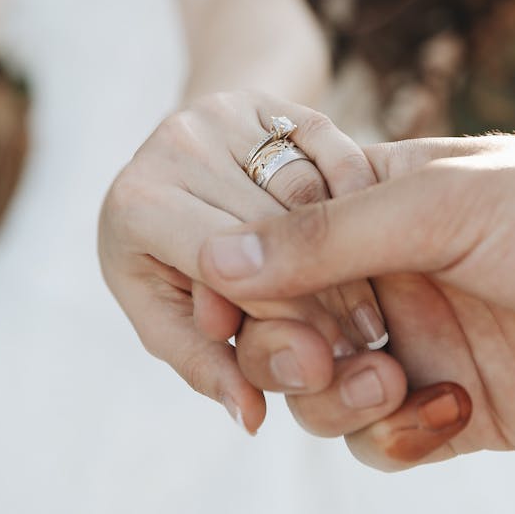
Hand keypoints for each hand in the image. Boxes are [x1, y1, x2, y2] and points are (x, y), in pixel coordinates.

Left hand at [98, 90, 400, 433]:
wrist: (182, 163)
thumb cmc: (165, 255)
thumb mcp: (166, 313)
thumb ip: (204, 364)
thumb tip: (250, 418)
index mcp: (135, 204)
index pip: (227, 270)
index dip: (284, 318)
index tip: (330, 361)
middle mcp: (173, 144)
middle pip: (269, 231)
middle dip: (323, 293)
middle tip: (366, 344)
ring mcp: (222, 112)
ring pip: (307, 190)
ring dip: (352, 250)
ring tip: (376, 308)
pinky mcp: (269, 95)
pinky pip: (332, 145)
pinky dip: (360, 192)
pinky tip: (379, 239)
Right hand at [198, 134, 514, 467]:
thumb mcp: (441, 207)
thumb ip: (325, 238)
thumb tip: (212, 261)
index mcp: (371, 206)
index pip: (267, 245)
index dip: (238, 284)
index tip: (222, 315)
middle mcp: (384, 276)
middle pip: (281, 327)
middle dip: (283, 351)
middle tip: (318, 358)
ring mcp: (418, 342)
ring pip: (321, 393)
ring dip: (338, 399)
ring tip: (395, 381)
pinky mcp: (454, 408)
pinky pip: (383, 441)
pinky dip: (396, 438)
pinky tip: (451, 411)